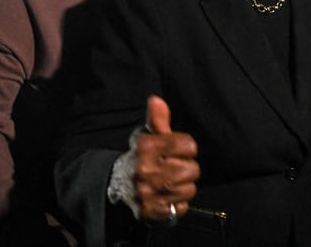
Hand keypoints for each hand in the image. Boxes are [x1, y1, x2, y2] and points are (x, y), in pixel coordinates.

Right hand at [133, 95, 199, 222]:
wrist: (118, 183)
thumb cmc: (140, 157)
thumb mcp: (147, 135)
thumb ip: (157, 119)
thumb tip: (156, 100)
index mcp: (146, 147)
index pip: (188, 145)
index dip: (186, 148)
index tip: (177, 150)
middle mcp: (144, 170)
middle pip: (191, 169)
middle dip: (187, 168)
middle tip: (174, 167)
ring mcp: (147, 193)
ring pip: (189, 189)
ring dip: (183, 186)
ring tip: (170, 182)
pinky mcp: (150, 211)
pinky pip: (181, 207)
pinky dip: (178, 203)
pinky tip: (167, 195)